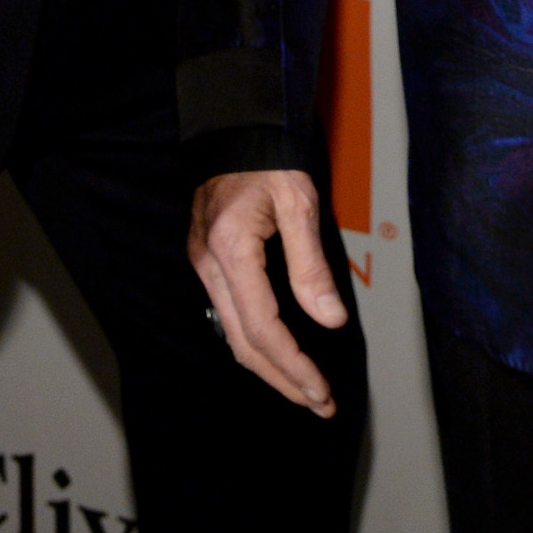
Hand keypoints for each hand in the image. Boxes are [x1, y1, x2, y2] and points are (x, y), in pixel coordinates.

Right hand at [189, 169, 347, 415]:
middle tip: (320, 403)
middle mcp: (208, 264)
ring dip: (268, 367)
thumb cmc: (268, 158)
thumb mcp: (298, 203)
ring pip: (232, 334)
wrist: (233, 128)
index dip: (293, 366)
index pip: (263, 328)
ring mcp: (202, 264)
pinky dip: (254, 343)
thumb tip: (329, 320)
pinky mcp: (206, 261)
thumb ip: (310, 265)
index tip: (320, 391)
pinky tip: (277, 354)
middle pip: (243, 342)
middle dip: (282, 379)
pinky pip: (228, 315)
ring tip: (304, 389)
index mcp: (230, 250)